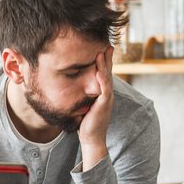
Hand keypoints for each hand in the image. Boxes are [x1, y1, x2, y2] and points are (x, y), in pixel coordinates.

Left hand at [78, 47, 112, 168]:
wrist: (91, 138)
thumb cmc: (87, 123)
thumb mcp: (85, 105)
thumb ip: (84, 96)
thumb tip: (74, 87)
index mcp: (103, 93)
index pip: (104, 74)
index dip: (104, 62)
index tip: (103, 49)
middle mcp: (107, 94)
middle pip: (108, 72)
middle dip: (108, 58)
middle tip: (108, 45)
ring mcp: (107, 98)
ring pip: (107, 78)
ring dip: (105, 65)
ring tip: (103, 52)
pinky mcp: (104, 104)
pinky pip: (104, 89)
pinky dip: (102, 79)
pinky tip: (99, 71)